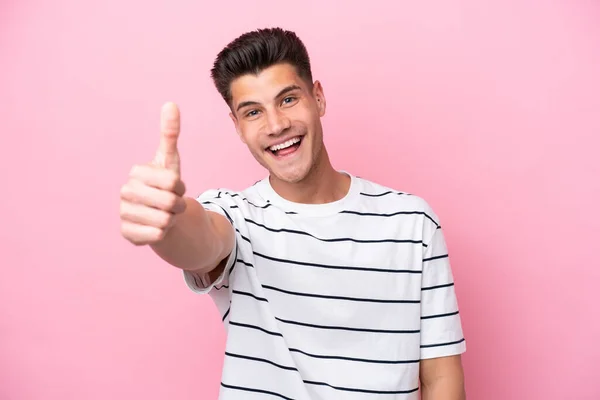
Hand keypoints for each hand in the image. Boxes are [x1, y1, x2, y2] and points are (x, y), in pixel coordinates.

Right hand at [120, 102, 186, 244]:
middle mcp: (125, 192)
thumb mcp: (170, 160)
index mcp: (136, 172)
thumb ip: (170, 133)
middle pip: (170, 202)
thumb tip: (171, 104)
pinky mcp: (126, 233)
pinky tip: (156, 227)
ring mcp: (123, 213)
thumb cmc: (165, 185)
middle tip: (172, 203)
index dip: (180, 186)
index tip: (173, 186)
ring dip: (171, 220)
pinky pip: (157, 235)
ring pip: (165, 220)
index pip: (173, 181)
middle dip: (178, 205)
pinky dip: (163, 233)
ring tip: (164, 214)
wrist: (159, 212)